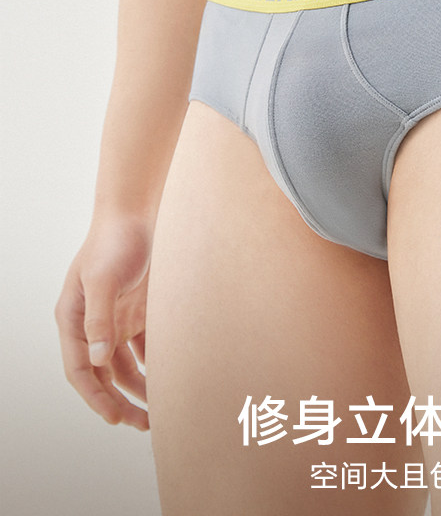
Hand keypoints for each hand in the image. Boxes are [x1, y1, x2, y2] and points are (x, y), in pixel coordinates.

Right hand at [55, 215, 151, 429]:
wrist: (139, 213)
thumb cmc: (115, 242)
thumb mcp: (103, 279)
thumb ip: (100, 318)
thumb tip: (97, 359)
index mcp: (73, 319)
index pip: (80, 369)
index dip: (95, 396)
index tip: (113, 419)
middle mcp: (92, 324)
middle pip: (104, 374)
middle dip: (120, 400)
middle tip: (143, 424)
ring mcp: (116, 318)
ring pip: (125, 365)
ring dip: (139, 387)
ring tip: (159, 409)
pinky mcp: (139, 310)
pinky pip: (145, 346)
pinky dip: (155, 363)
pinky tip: (169, 377)